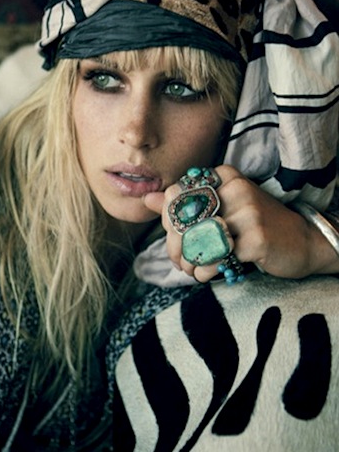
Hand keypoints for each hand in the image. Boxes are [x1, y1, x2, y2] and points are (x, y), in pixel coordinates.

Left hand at [143, 165, 338, 282]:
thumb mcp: (223, 208)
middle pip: (185, 219)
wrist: (302, 240)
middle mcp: (235, 188)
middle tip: (180, 263)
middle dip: (175, 246)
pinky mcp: (256, 237)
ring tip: (192, 271)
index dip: (168, 221)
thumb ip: (185, 204)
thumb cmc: (255, 226)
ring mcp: (248, 212)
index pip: (176, 195)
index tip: (175, 238)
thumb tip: (148, 197)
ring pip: (198, 240)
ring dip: (189, 262)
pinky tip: (206, 275)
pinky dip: (206, 271)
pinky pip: (217, 258)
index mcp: (223, 176)